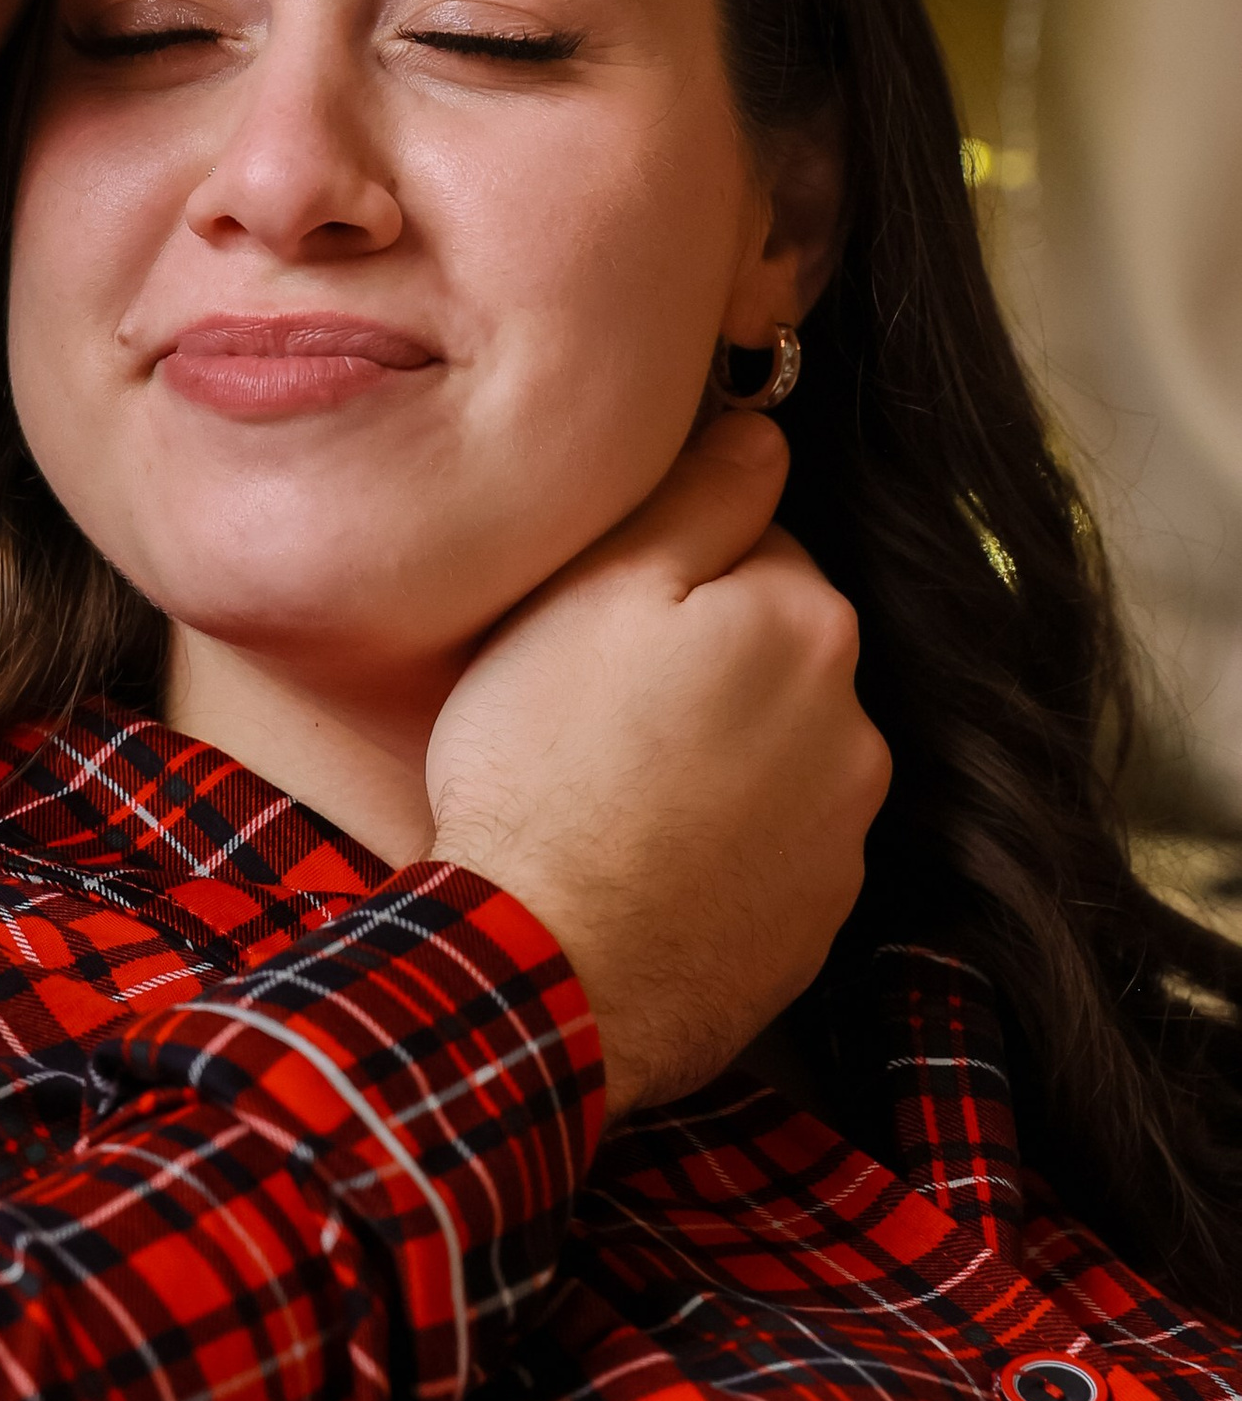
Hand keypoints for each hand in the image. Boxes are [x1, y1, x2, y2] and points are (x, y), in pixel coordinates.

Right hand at [425, 415, 886, 1117]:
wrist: (551, 969)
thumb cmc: (545, 769)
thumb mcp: (592, 593)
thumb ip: (695, 497)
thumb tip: (763, 431)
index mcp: (805, 621)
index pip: (755, 548)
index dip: (669, 576)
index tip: (604, 621)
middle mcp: (856, 723)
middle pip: (776, 652)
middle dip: (707, 664)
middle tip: (596, 707)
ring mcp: (845, 831)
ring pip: (780, 750)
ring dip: (721, 755)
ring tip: (618, 792)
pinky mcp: (819, 918)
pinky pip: (774, 845)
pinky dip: (725, 844)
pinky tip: (646, 858)